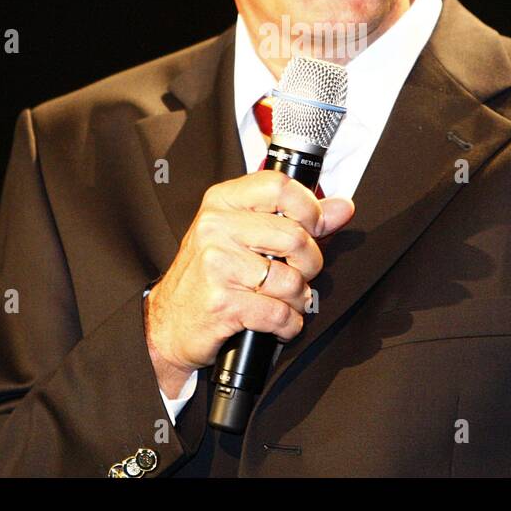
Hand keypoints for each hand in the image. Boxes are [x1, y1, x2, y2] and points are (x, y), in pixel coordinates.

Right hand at [144, 170, 354, 396]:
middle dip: (310, 264)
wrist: (167, 324)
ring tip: (283, 301)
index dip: (310, 208)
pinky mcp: (222, 302)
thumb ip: (296, 218)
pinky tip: (275, 323)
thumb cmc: (209, 277)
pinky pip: (279, 313)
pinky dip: (287, 325)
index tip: (316, 227)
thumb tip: (342, 207)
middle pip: (295, 236)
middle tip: (300, 274)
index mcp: (222, 202)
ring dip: (298, 300)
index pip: (280, 186)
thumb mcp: (244, 236)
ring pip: (291, 280)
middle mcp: (216, 227)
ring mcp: (217, 264)